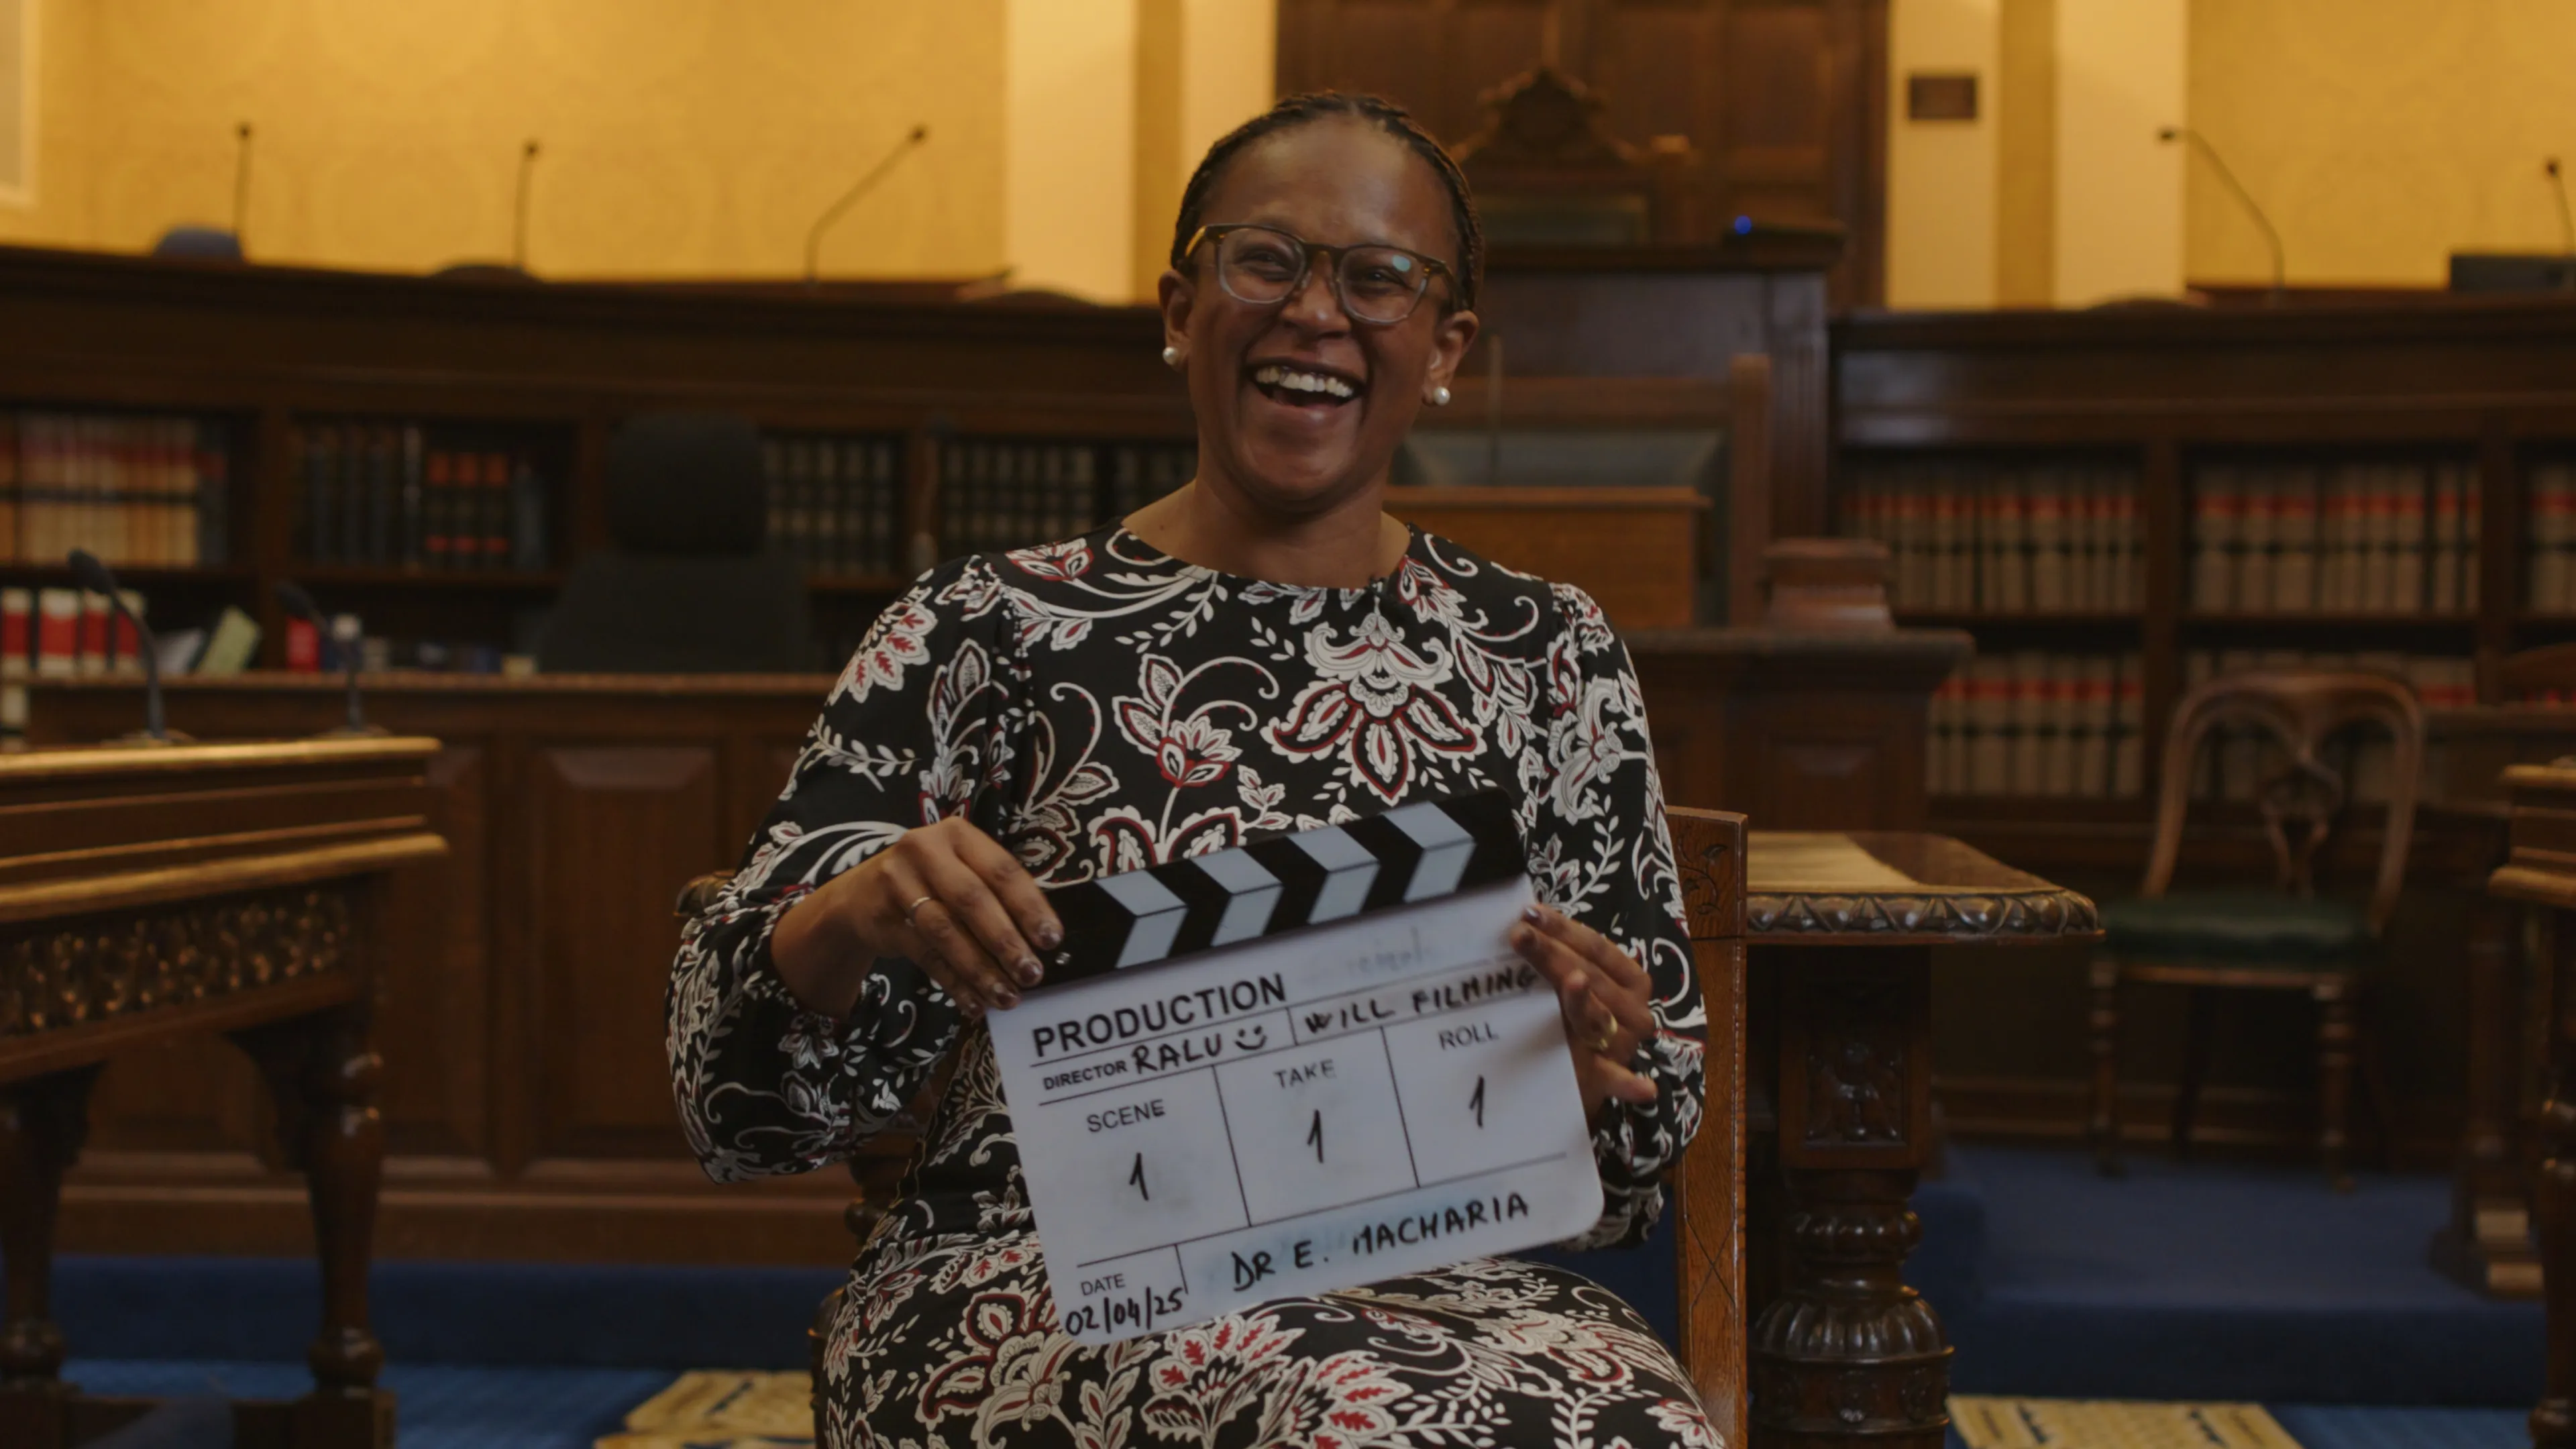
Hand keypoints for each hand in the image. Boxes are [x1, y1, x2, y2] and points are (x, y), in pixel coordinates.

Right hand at [771, 818, 1061, 1019]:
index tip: (1051, 939)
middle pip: (972, 900)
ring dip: (981, 970)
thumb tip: (1042, 938)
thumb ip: (996, 893)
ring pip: (946, 932)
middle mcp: (925, 851)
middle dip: (1006, 941)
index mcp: (958, 834)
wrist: (859, 895)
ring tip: (1007, 997)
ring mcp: (898, 883)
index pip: (1002, 870)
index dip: (1029, 906)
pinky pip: (925, 956)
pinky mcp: (882, 918)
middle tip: (1032, 974)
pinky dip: (954, 983)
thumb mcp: (961, 869)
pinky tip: (975, 1003)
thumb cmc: (931, 881)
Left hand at [1510, 902, 1659, 1117]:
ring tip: (1572, 982)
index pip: (1596, 947)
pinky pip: (1618, 1080)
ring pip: (1597, 1016)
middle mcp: (1634, 1009)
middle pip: (1590, 975)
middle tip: (1519, 935)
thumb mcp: (1571, 988)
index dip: (1563, 929)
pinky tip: (1641, 1087)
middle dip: (1553, 953)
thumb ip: (1559, 960)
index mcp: (1631, 980)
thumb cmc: (1572, 1021)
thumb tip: (1524, 921)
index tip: (1529, 914)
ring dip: (1582, 1000)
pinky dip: (1629, 1084)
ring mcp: (1623, 1044)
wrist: (1576, 1081)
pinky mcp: (1610, 1079)